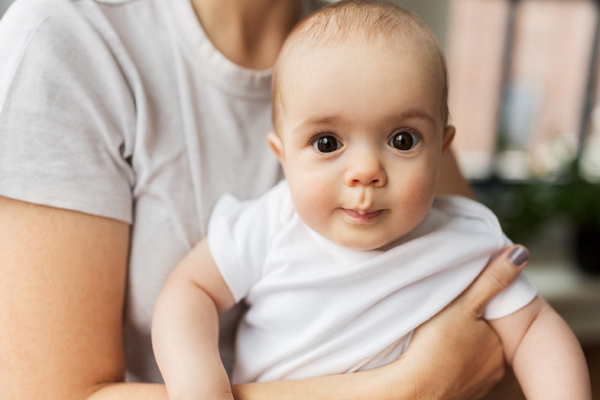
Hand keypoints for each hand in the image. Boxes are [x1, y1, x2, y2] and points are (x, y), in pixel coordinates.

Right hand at [401, 245, 528, 399]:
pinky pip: (456, 375)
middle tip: (444, 320)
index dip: (475, 309)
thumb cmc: (436, 346)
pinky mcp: (459, 395)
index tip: (458, 304)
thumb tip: (520, 252)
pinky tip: (431, 360)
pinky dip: (447, 367)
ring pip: (469, 358)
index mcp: (497, 344)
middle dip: (468, 330)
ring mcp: (477, 385)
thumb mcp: (464, 305)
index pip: (492, 320)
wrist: (413, 389)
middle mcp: (493, 368)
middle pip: (481, 339)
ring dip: (457, 349)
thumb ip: (491, 280)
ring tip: (435, 339)